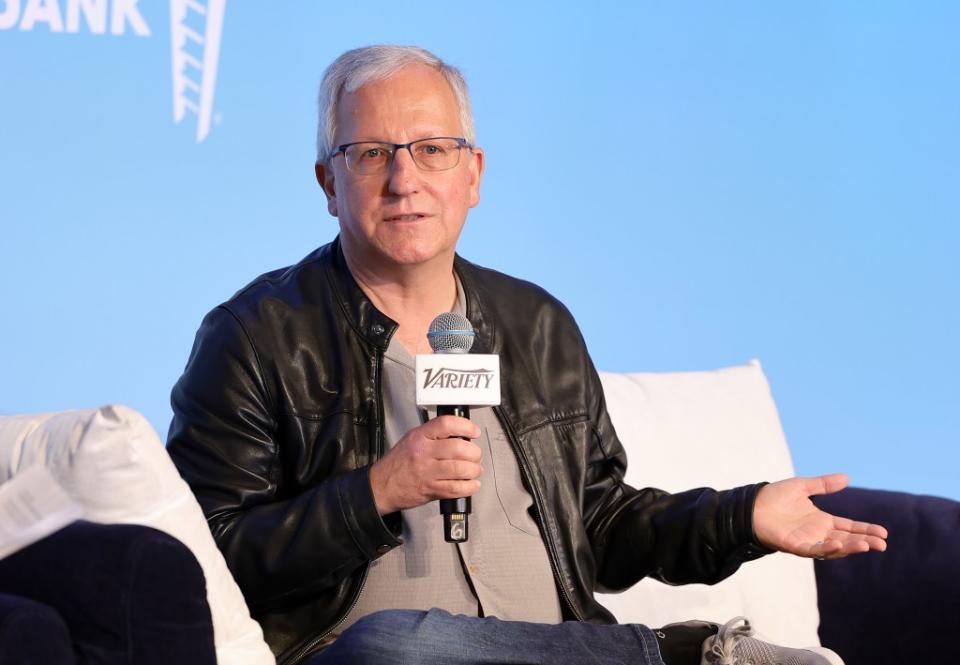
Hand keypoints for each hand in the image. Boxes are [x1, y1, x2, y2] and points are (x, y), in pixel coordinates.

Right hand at [369, 416, 482, 514]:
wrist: (381, 486)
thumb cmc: (398, 463)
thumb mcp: (412, 439)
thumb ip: (433, 434)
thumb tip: (460, 433)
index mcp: (420, 437)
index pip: (447, 424)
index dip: (466, 426)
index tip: (474, 432)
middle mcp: (424, 453)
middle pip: (459, 448)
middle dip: (474, 453)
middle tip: (476, 455)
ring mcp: (428, 473)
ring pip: (461, 469)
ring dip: (474, 470)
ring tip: (475, 470)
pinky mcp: (432, 490)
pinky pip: (457, 488)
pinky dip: (470, 487)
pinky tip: (472, 484)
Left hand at [753, 473, 887, 558]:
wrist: (751, 505)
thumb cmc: (774, 497)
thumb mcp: (802, 486)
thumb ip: (823, 484)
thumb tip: (846, 477)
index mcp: (821, 520)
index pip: (849, 527)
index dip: (865, 530)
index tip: (883, 533)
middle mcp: (817, 533)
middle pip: (846, 539)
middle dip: (864, 542)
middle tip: (882, 544)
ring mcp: (807, 540)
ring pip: (834, 547)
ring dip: (850, 547)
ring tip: (867, 545)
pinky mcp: (795, 546)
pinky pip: (814, 549)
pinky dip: (827, 548)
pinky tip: (839, 544)